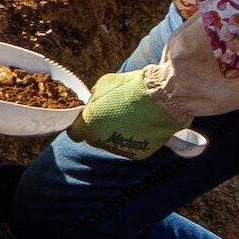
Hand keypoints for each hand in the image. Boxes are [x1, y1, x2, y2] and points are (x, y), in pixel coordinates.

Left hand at [72, 65, 187, 153]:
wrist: (162, 98)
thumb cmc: (132, 88)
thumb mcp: (104, 84)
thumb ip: (94, 97)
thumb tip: (94, 102)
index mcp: (89, 125)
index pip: (75, 133)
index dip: (81, 125)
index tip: (89, 118)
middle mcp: (102, 141)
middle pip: (95, 138)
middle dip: (100, 128)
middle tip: (114, 114)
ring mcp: (120, 149)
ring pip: (113, 143)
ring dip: (118, 134)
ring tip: (132, 118)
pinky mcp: (138, 153)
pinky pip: (132, 147)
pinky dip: (135, 139)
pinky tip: (143, 125)